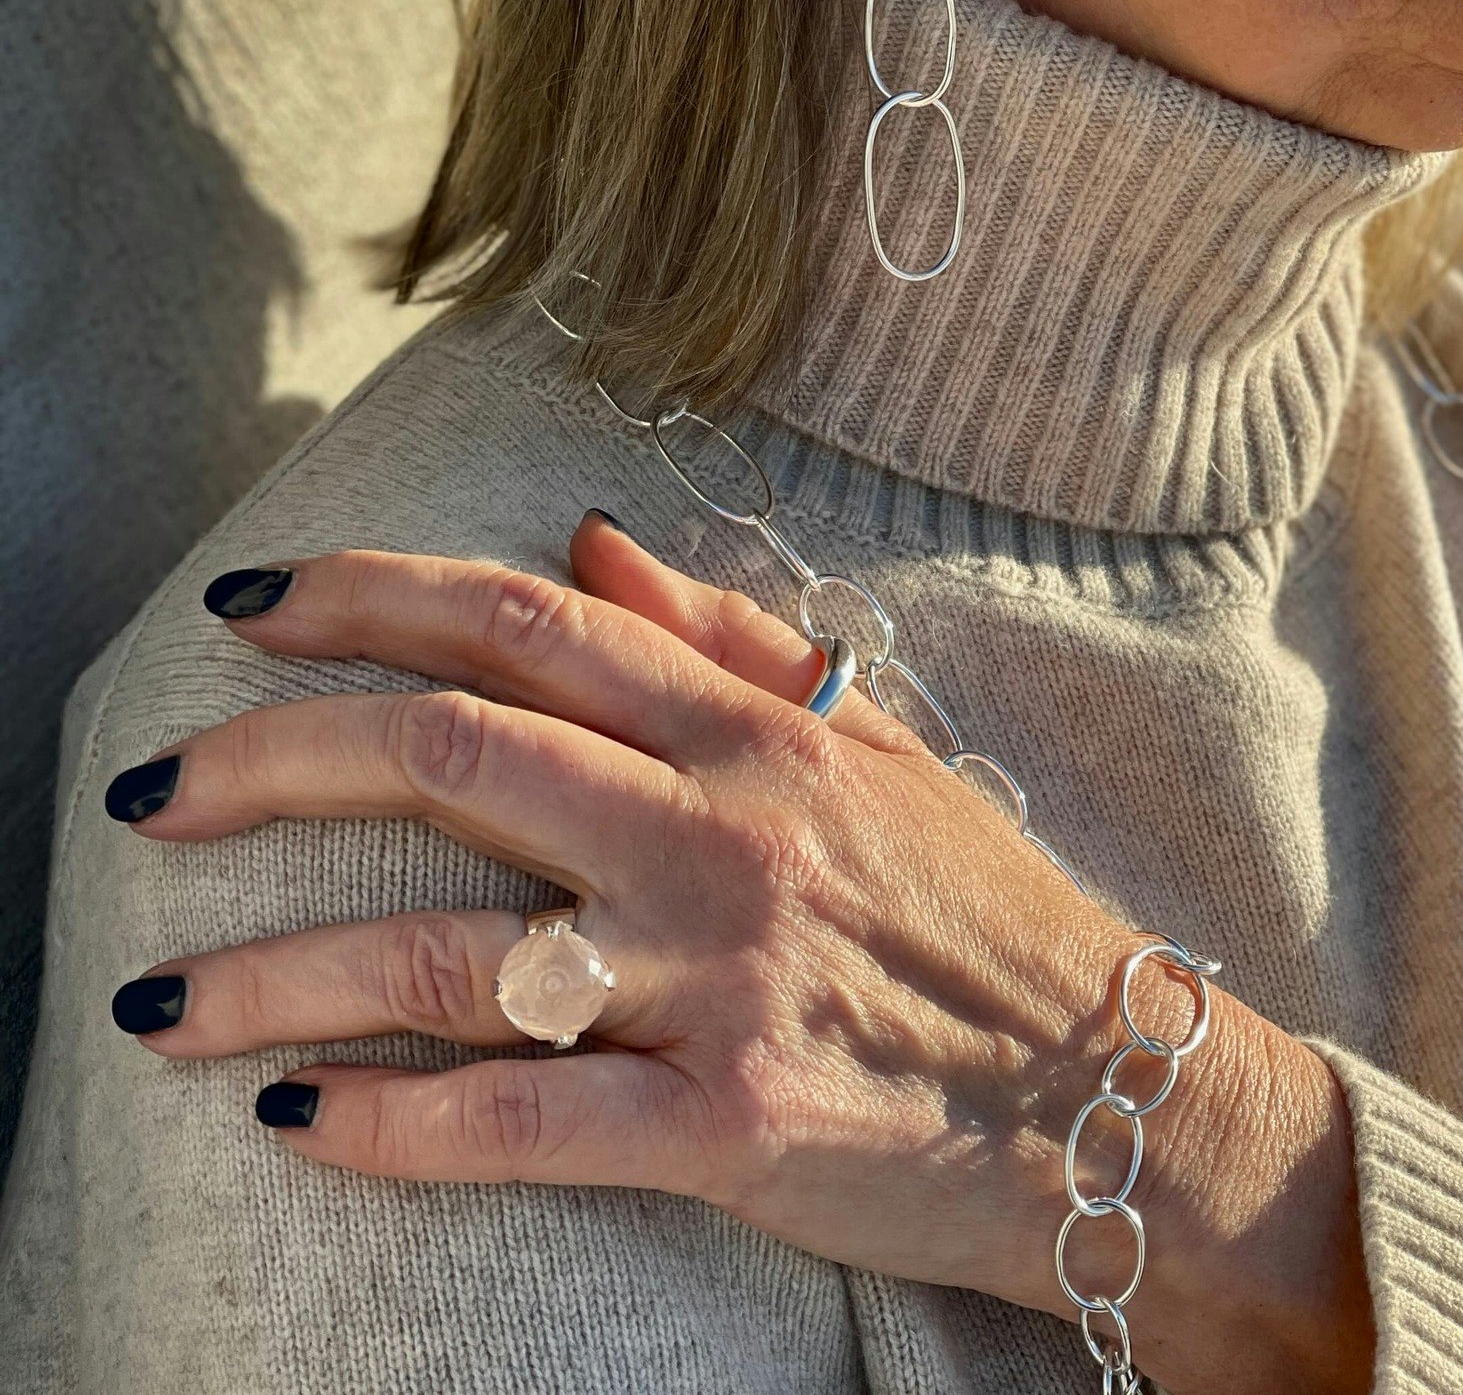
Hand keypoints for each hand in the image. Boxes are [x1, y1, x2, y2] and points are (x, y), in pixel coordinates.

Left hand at [106, 516, 1369, 1390]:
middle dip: (270, 762)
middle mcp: (725, 832)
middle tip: (150, 790)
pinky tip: (293, 1121)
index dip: (373, 597)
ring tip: (154, 997)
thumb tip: (592, 540)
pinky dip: (386, 1123)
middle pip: (453, 754)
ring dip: (275, 972)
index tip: (253, 607)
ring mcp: (722, 978)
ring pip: (448, 951)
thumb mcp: (877, 747)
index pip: (532, 623)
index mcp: (757, 732)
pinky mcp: (728, 1123)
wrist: (1111, 1088)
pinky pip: (519, 1121)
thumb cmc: (985, 911)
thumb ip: (730, 640)